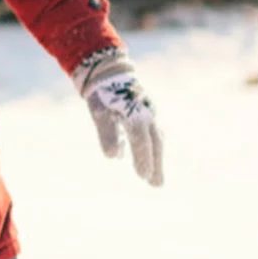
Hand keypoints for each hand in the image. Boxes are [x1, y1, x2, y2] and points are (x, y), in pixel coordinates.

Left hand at [73, 49, 163, 186]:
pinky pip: (154, 133)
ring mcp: (149, 113)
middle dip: (156, 164)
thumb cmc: (103, 95)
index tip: (144, 178)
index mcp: (136, 116)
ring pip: (157, 139)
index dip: (143, 160)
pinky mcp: (148, 113)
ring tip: (155, 178)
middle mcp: (147, 115)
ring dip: (156, 158)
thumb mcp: (100, 115)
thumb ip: (108, 135)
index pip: (141, 142)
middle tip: (156, 185)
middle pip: (155, 143)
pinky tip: (149, 158)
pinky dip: (153, 147)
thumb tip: (114, 157)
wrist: (109, 73)